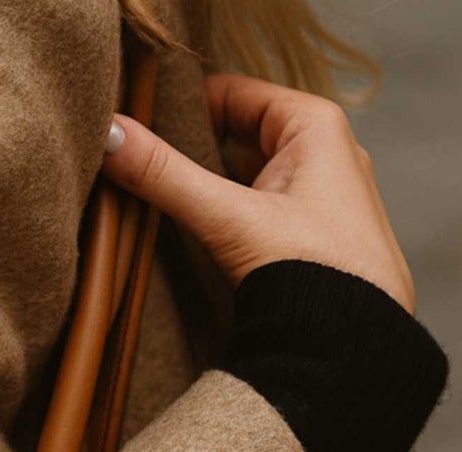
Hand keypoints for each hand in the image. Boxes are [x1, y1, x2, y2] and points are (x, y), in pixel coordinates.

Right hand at [102, 73, 414, 313]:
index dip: (184, 107)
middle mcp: (324, 155)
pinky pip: (254, 213)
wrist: (351, 348)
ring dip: (203, 192)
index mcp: (315, 126)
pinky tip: (192, 239)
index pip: (235, 93)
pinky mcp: (309, 240)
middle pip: (236, 137)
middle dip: (189, 155)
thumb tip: (110, 138)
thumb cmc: (313, 270)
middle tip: (138, 171)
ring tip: (156, 206)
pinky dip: (222, 220)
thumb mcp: (228, 217)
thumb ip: (165, 176)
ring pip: (243, 179)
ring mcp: (317, 199)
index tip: (139, 127)